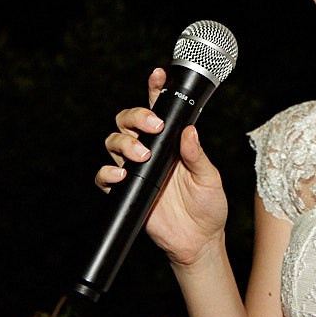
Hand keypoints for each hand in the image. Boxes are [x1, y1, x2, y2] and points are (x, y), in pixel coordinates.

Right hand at [95, 67, 229, 266]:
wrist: (198, 242)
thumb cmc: (208, 207)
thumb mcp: (210, 179)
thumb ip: (197, 156)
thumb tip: (189, 132)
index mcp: (171, 143)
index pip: (159, 110)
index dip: (155, 90)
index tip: (158, 74)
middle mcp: (151, 151)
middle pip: (128, 121)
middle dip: (135, 116)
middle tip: (152, 126)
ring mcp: (136, 171)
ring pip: (114, 142)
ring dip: (124, 142)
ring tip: (141, 154)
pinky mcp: (127, 192)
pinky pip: (105, 178)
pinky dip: (107, 174)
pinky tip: (121, 176)